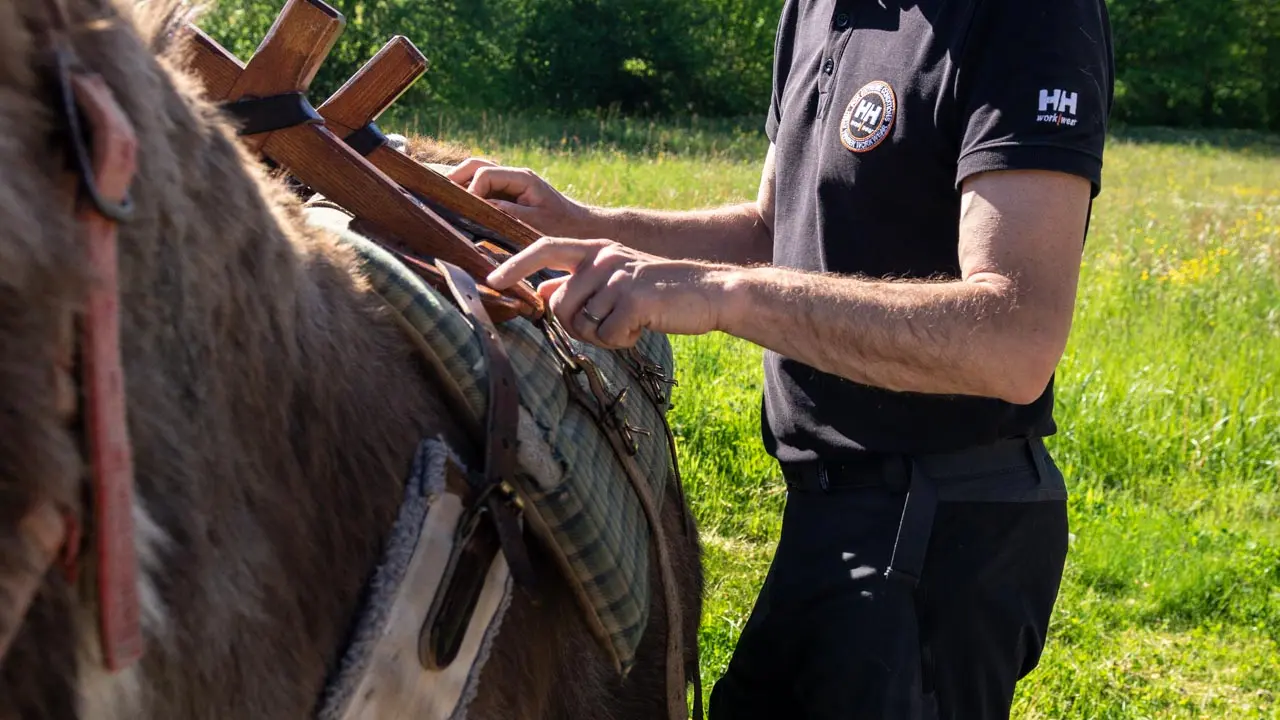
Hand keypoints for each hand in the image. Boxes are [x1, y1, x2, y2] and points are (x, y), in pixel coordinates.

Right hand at [448, 159, 588, 237]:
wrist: (583, 230)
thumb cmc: (564, 228)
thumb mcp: (536, 223)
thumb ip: (507, 213)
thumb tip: (478, 208)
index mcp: (522, 178)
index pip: (485, 174)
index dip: (470, 190)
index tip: (462, 212)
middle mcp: (514, 176)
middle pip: (475, 166)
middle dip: (454, 178)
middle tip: (436, 196)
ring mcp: (510, 184)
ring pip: (475, 174)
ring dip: (458, 183)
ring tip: (438, 198)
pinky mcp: (508, 196)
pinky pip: (482, 188)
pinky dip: (466, 193)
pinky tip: (452, 205)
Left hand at [486, 238, 728, 348]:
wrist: (709, 292)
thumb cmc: (658, 292)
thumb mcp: (616, 280)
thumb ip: (579, 284)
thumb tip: (543, 291)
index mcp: (596, 249)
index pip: (545, 249)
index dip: (516, 265)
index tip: (492, 280)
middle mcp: (603, 257)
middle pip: (559, 305)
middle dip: (578, 327)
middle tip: (610, 326)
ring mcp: (618, 276)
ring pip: (583, 324)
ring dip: (605, 335)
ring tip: (633, 322)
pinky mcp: (633, 298)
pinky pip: (608, 335)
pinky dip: (624, 341)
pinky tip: (644, 326)